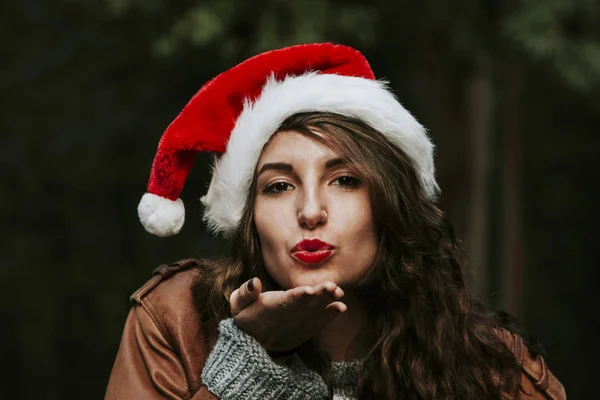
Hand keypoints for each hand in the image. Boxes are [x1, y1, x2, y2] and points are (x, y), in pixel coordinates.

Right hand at [230, 278, 346, 351]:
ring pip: (314, 313)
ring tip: (339, 294)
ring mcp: (298, 326)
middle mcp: (287, 319)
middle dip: (319, 296)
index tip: (309, 290)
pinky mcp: (305, 332)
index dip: (297, 296)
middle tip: (332, 286)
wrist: (253, 345)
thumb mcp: (238, 304)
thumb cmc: (246, 318)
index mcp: (270, 309)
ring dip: (327, 303)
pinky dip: (330, 316)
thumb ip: (245, 292)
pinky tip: (341, 307)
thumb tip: (254, 282)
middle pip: (305, 305)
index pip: (285, 302)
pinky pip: (319, 324)